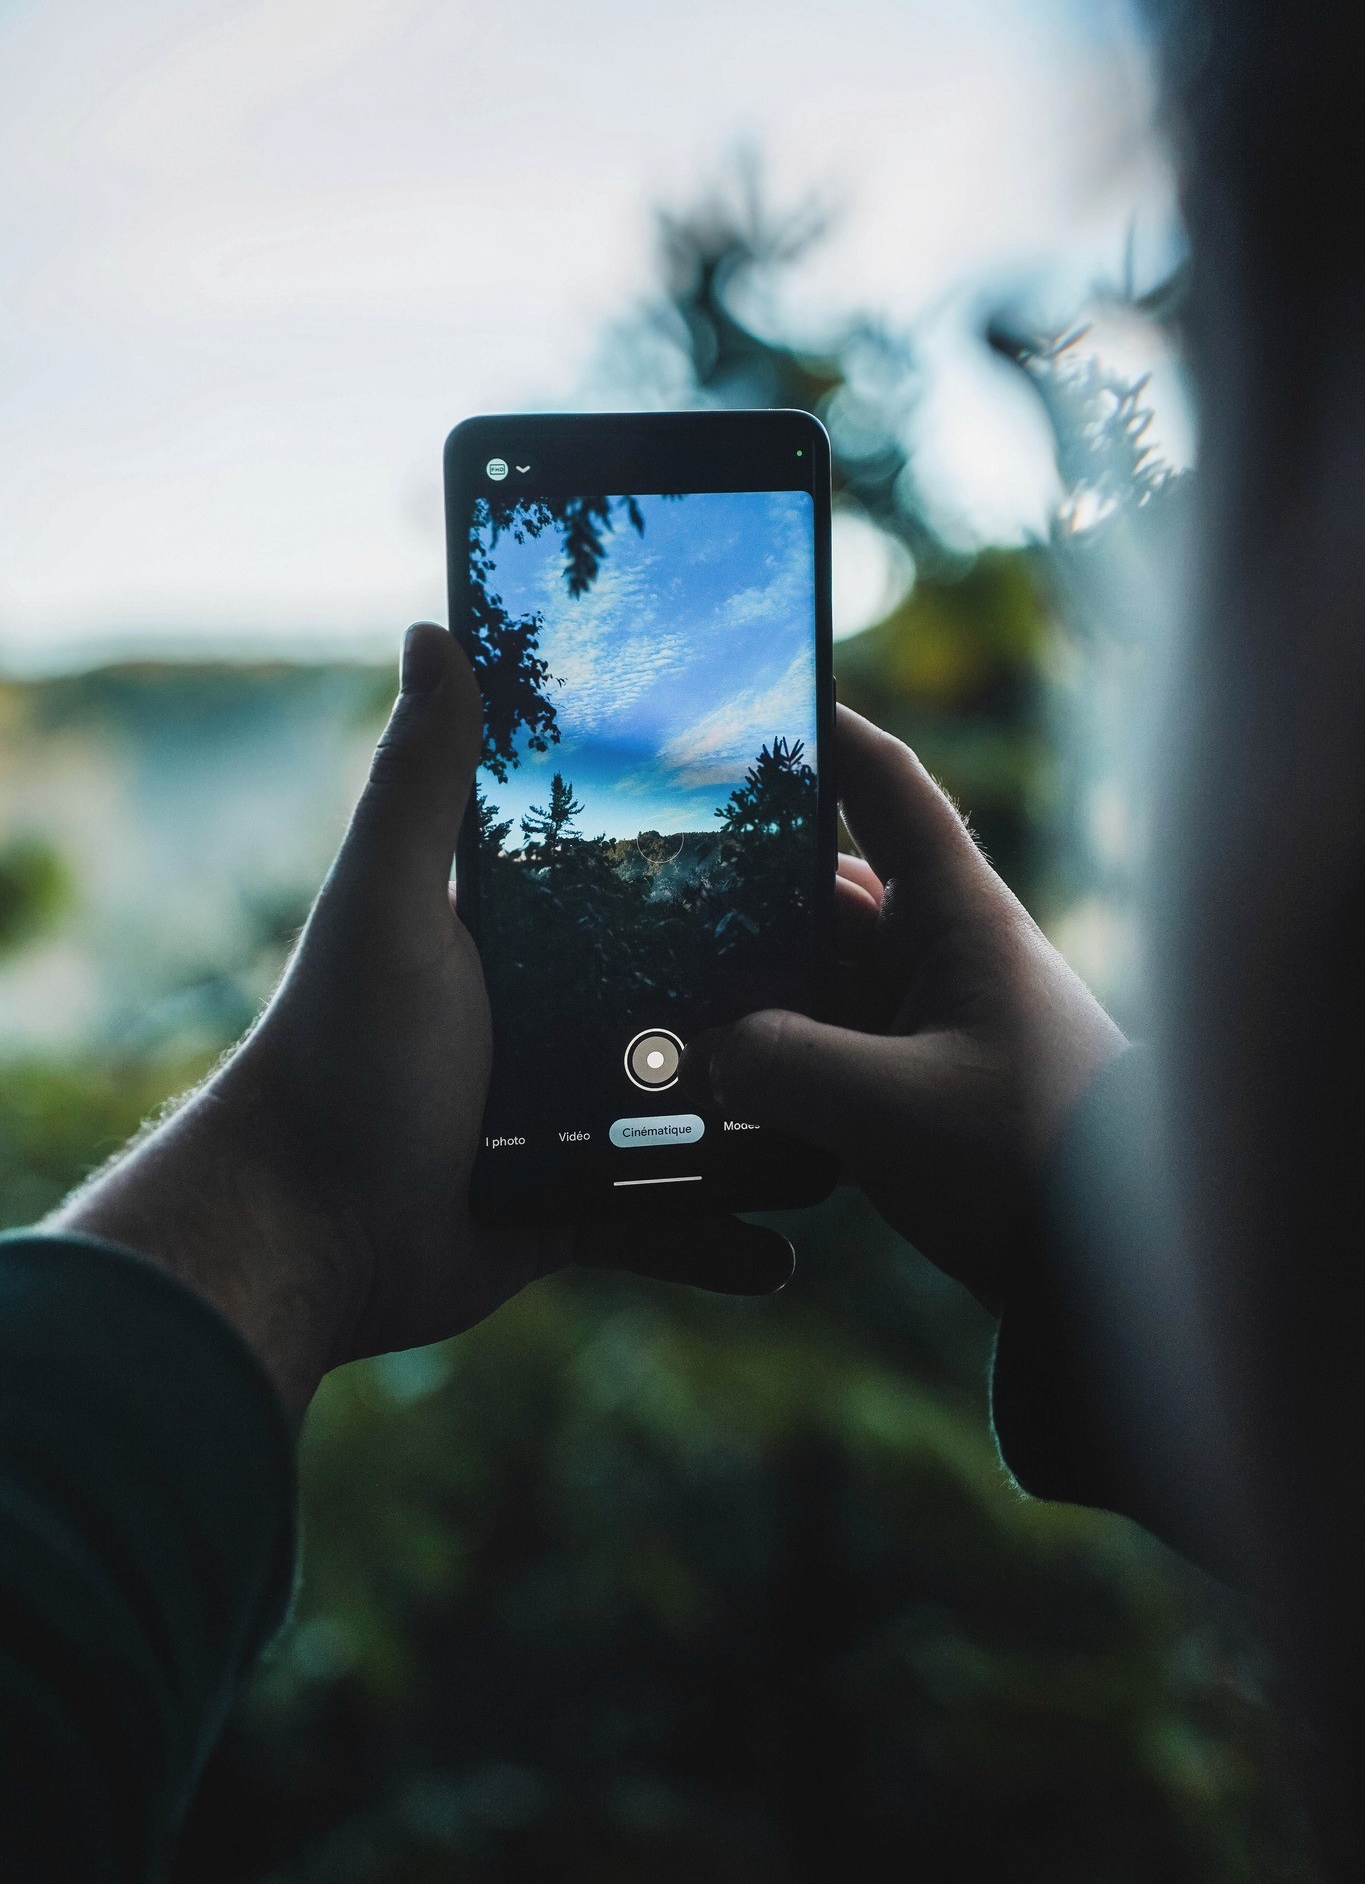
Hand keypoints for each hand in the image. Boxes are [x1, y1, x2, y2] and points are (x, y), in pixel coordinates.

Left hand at [53, 626, 790, 1421]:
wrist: (303, 1231)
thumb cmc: (343, 1056)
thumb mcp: (388, 904)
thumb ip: (421, 779)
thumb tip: (433, 629)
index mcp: (525, 943)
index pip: (641, 887)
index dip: (720, 867)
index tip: (816, 845)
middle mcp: (554, 1024)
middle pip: (693, 1005)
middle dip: (779, 1008)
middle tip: (878, 993)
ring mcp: (566, 1122)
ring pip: (699, 1122)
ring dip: (772, 1130)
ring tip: (859, 1125)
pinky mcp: (569, 1212)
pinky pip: (663, 1228)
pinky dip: (718, 1243)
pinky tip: (785, 1254)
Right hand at [704, 706, 1126, 1311]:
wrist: (1110, 1279)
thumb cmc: (1030, 1164)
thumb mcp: (890, 1111)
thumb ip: (779, 1066)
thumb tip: (703, 1049)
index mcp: (959, 918)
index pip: (886, 787)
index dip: (824, 729)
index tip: (755, 693)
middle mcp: (945, 953)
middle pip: (827, 887)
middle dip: (746, 886)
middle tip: (651, 881)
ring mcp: (932, 1019)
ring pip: (819, 972)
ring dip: (753, 985)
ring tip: (658, 989)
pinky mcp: (920, 1083)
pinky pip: (830, 1040)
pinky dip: (776, 1049)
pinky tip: (711, 1075)